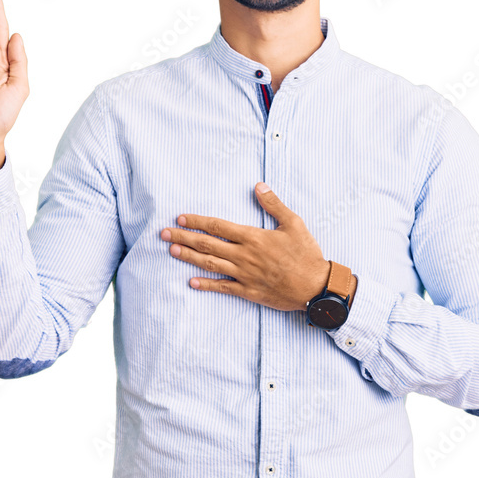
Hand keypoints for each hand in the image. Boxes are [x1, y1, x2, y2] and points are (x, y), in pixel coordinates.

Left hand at [160, 182, 331, 311]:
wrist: (315, 287)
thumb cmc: (306, 254)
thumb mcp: (294, 223)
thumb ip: (274, 204)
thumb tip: (259, 186)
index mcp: (253, 237)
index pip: (218, 226)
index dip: (197, 221)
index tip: (181, 217)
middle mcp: (244, 255)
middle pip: (207, 244)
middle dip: (183, 237)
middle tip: (163, 233)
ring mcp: (244, 275)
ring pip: (210, 264)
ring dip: (188, 257)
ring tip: (171, 250)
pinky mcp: (248, 291)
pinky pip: (223, 287)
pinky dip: (206, 284)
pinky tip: (191, 282)